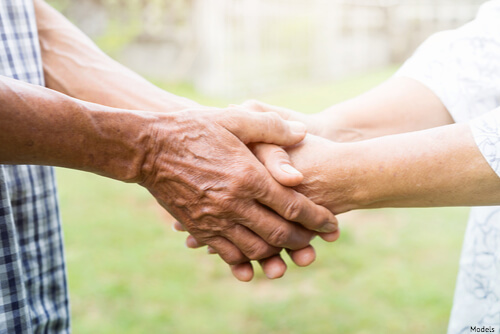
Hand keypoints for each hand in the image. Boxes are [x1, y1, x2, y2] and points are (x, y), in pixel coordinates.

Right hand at [140, 107, 337, 266]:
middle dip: (304, 240)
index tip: (332, 224)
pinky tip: (254, 263)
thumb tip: (303, 133)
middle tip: (317, 242)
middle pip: (279, 232)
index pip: (294, 206)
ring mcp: (215, 219)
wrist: (149, 149)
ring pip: (256, 248)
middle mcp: (235, 203)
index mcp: (248, 176)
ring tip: (292, 252)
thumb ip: (271, 127)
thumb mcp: (234, 118)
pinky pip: (227, 253)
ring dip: (278, 254)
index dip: (317, 218)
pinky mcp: (199, 227)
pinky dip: (244, 262)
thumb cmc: (194, 130)